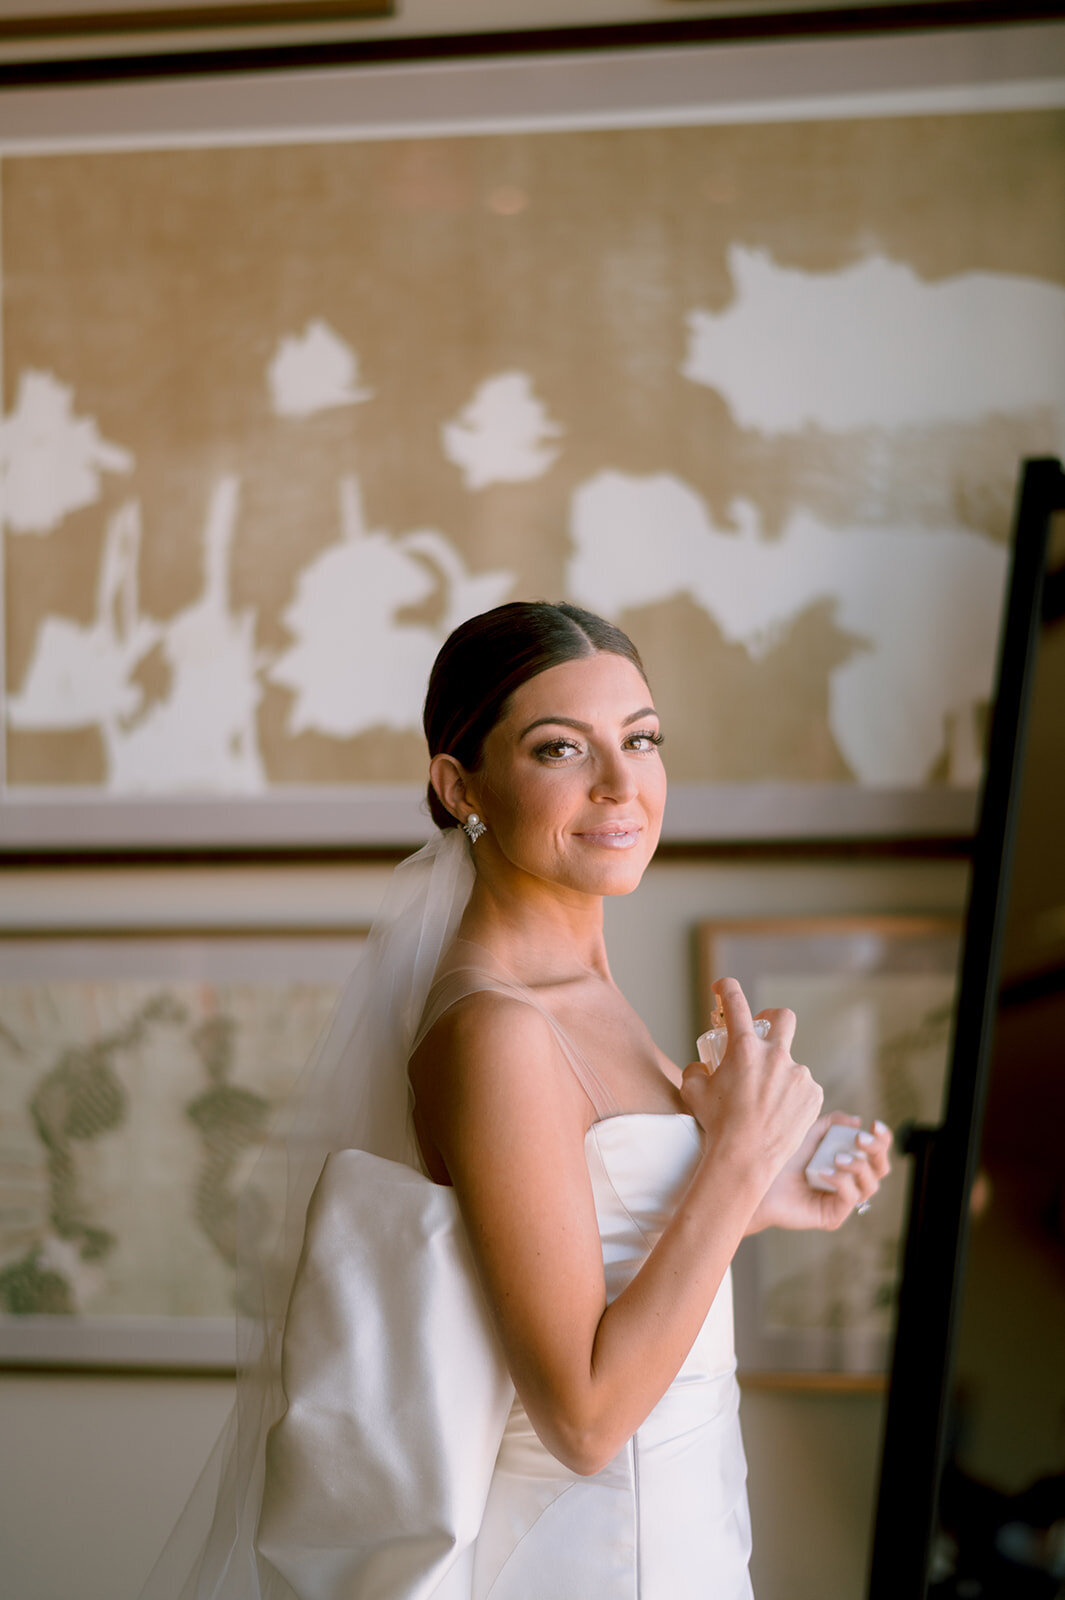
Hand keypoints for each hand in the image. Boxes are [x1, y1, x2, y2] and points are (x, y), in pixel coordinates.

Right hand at [680, 977, 822, 1191]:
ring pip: (789, 1064)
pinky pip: (803, 1087)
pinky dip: (792, 1096)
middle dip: (771, 1018)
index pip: (735, 1002)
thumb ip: (696, 1069)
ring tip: (764, 1104)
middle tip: (761, 1032)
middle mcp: (775, 1055)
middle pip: (782, 1017)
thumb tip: (704, 1064)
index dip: (727, 989)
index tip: (722, 989)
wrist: (746, 1159)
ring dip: (778, 1075)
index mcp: (744, 1048)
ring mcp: (798, 1074)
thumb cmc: (717, 1124)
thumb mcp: (693, 1091)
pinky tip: (779, 1115)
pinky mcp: (814, 1095)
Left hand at [745, 1111, 892, 1233]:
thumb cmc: (782, 1156)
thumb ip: (833, 1123)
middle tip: (860, 1139)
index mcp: (847, 1160)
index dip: (882, 1139)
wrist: (757, 1179)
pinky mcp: (834, 1216)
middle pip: (881, 1169)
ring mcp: (842, 1201)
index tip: (874, 1124)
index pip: (876, 1152)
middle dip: (876, 1151)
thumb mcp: (809, 1133)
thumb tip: (858, 1121)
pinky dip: (841, 1182)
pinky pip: (850, 1198)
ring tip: (836, 1158)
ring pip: (870, 1185)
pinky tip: (822, 1172)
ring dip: (858, 1166)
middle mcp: (849, 1182)